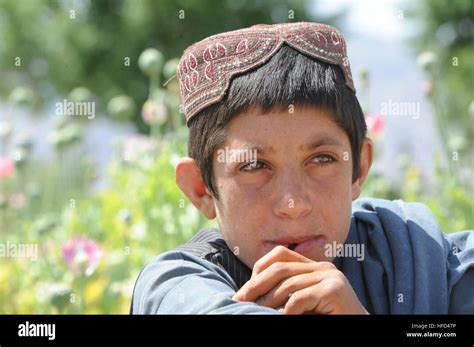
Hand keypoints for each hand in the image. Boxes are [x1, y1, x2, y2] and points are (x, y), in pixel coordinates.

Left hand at [232, 246, 367, 313]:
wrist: (361, 331)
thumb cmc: (329, 319)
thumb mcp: (304, 303)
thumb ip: (287, 292)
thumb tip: (251, 292)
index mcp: (315, 267)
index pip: (280, 255)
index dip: (259, 269)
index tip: (245, 290)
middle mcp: (324, 267)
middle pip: (280, 268)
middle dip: (255, 285)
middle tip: (239, 300)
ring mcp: (331, 277)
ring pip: (288, 285)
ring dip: (268, 303)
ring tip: (257, 313)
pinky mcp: (334, 290)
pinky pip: (300, 299)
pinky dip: (286, 311)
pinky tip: (281, 318)